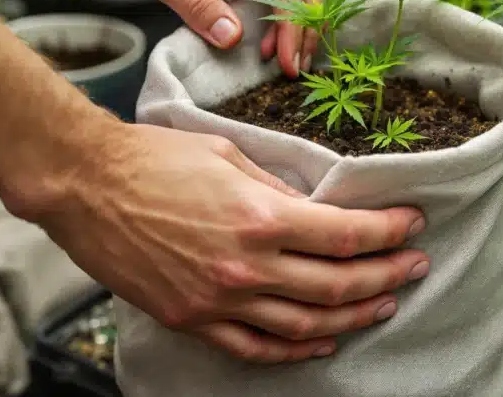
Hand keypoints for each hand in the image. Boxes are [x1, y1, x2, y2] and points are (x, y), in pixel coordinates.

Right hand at [37, 123, 429, 362]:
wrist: (86, 184)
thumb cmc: (155, 157)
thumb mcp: (229, 153)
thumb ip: (278, 189)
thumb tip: (317, 209)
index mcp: (260, 216)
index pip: (346, 234)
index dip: (388, 231)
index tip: (413, 223)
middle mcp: (246, 266)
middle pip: (337, 283)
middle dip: (387, 275)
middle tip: (416, 265)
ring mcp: (218, 300)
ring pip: (306, 324)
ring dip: (354, 315)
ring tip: (386, 302)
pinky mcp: (192, 318)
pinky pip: (255, 347)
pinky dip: (296, 350)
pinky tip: (323, 342)